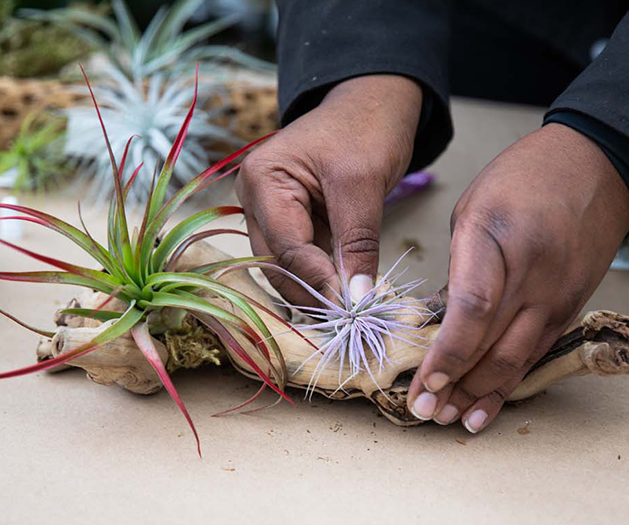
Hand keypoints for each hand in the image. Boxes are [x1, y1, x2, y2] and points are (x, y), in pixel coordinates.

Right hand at [234, 75, 421, 305]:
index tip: (351, 306)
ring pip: (286, 267)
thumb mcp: (363, 184)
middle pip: (276, 263)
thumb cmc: (366, 128)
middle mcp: (255, 199)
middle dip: (310, 292)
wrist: (373, 102)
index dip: (317, 280)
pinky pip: (302, 258)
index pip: (285, 247)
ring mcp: (270, 212)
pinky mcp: (291, 221)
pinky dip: (322, 276)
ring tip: (347, 310)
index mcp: (262, 180)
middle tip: (346, 318)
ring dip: (315, 289)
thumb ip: (358, 243)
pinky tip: (344, 292)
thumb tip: (359, 298)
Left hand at [407, 123, 628, 431]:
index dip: (448, 352)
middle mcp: (532, 275)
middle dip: (454, 386)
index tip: (424, 381)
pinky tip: (486, 406)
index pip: (473, 309)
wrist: (594, 167)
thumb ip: (457, 268)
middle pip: (492, 345)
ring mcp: (555, 296)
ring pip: (515, 360)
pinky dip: (508, 384)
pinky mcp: (568, 307)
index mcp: (496, 240)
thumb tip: (439, 319)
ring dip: (478, 395)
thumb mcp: (470, 211)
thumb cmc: (521, 180)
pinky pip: (534, 354)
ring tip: (448, 419)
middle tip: (423, 412)